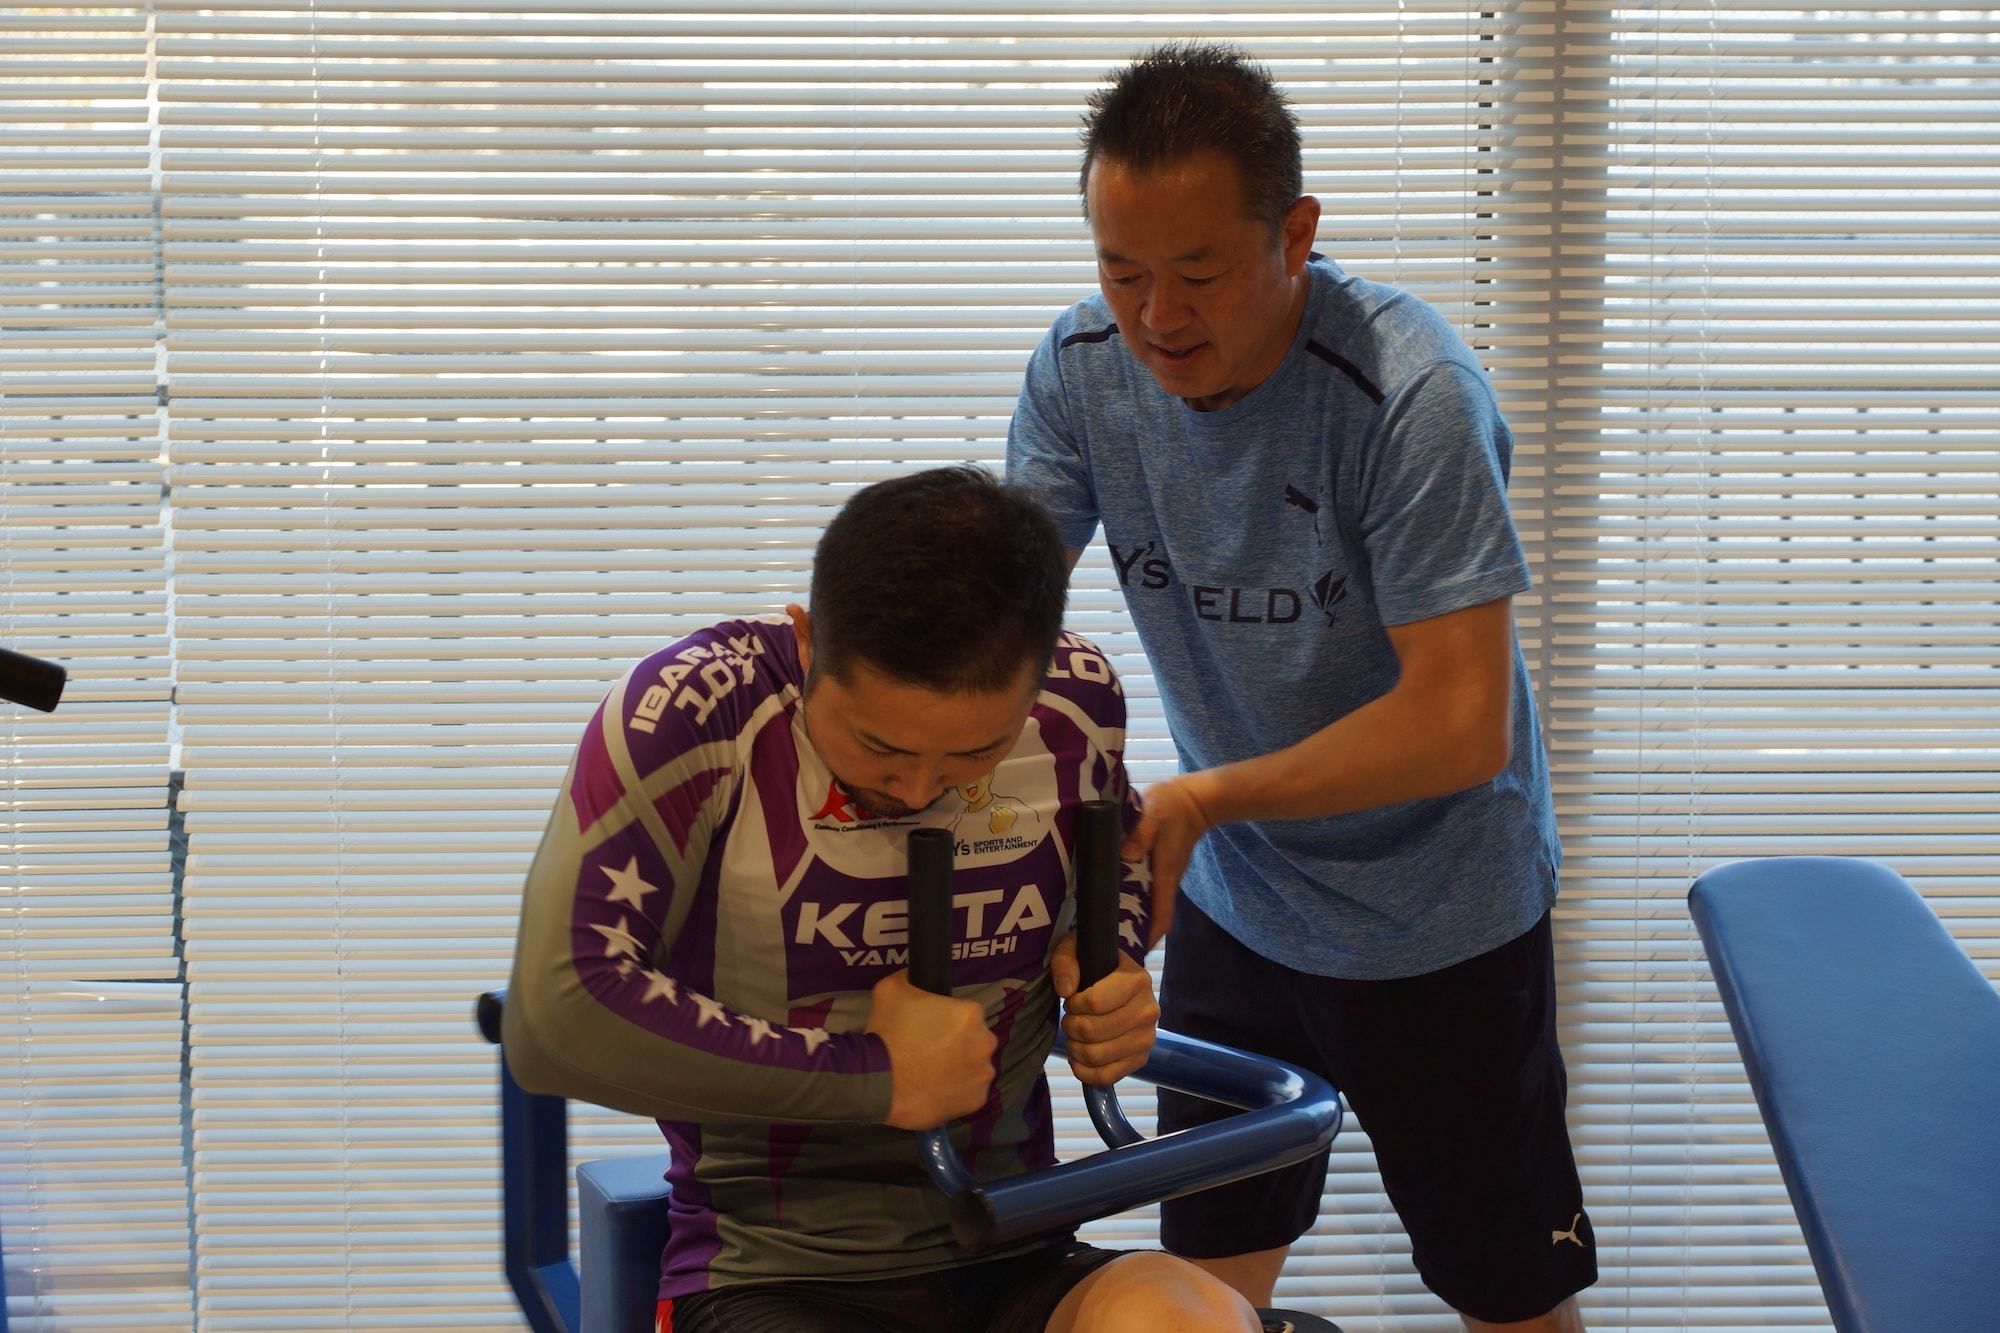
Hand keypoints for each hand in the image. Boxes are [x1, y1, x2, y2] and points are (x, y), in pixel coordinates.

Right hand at [865, 969, 997, 1129]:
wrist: (877, 1082)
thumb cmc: (887, 1034)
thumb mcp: (891, 988)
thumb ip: (911, 978)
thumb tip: (915, 976)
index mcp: (970, 1014)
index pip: (965, 1012)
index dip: (946, 1018)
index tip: (929, 1027)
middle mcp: (985, 1042)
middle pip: (975, 1038)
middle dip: (957, 1043)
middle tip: (929, 1050)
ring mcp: (983, 1074)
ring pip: (975, 1065)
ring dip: (960, 1066)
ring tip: (931, 1073)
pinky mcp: (976, 1101)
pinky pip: (970, 1092)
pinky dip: (957, 1091)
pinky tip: (935, 1089)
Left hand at [1050, 932, 1158, 1085]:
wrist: (1118, 983)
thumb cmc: (1094, 965)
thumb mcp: (1075, 950)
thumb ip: (1066, 962)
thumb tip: (1066, 990)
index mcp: (1138, 980)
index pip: (1095, 1002)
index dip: (1074, 1004)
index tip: (1072, 999)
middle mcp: (1149, 1010)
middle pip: (1093, 1030)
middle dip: (1071, 1025)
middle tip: (1070, 1018)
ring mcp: (1147, 1038)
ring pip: (1097, 1055)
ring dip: (1074, 1048)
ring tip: (1074, 1035)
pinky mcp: (1140, 1060)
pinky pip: (1106, 1077)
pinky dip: (1084, 1071)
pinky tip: (1078, 1057)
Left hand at [1122, 775, 1217, 944]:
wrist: (1192, 799)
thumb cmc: (1172, 807)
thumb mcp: (1154, 815)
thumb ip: (1140, 834)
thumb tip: (1125, 856)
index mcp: (1165, 876)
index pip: (1161, 916)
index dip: (1148, 938)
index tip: (1129, 954)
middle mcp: (1164, 882)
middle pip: (1152, 918)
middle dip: (1133, 933)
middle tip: (1105, 944)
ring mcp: (1161, 877)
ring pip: (1146, 905)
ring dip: (1129, 916)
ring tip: (1101, 926)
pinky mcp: (1156, 868)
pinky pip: (1142, 890)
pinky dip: (1128, 898)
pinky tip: (1108, 897)